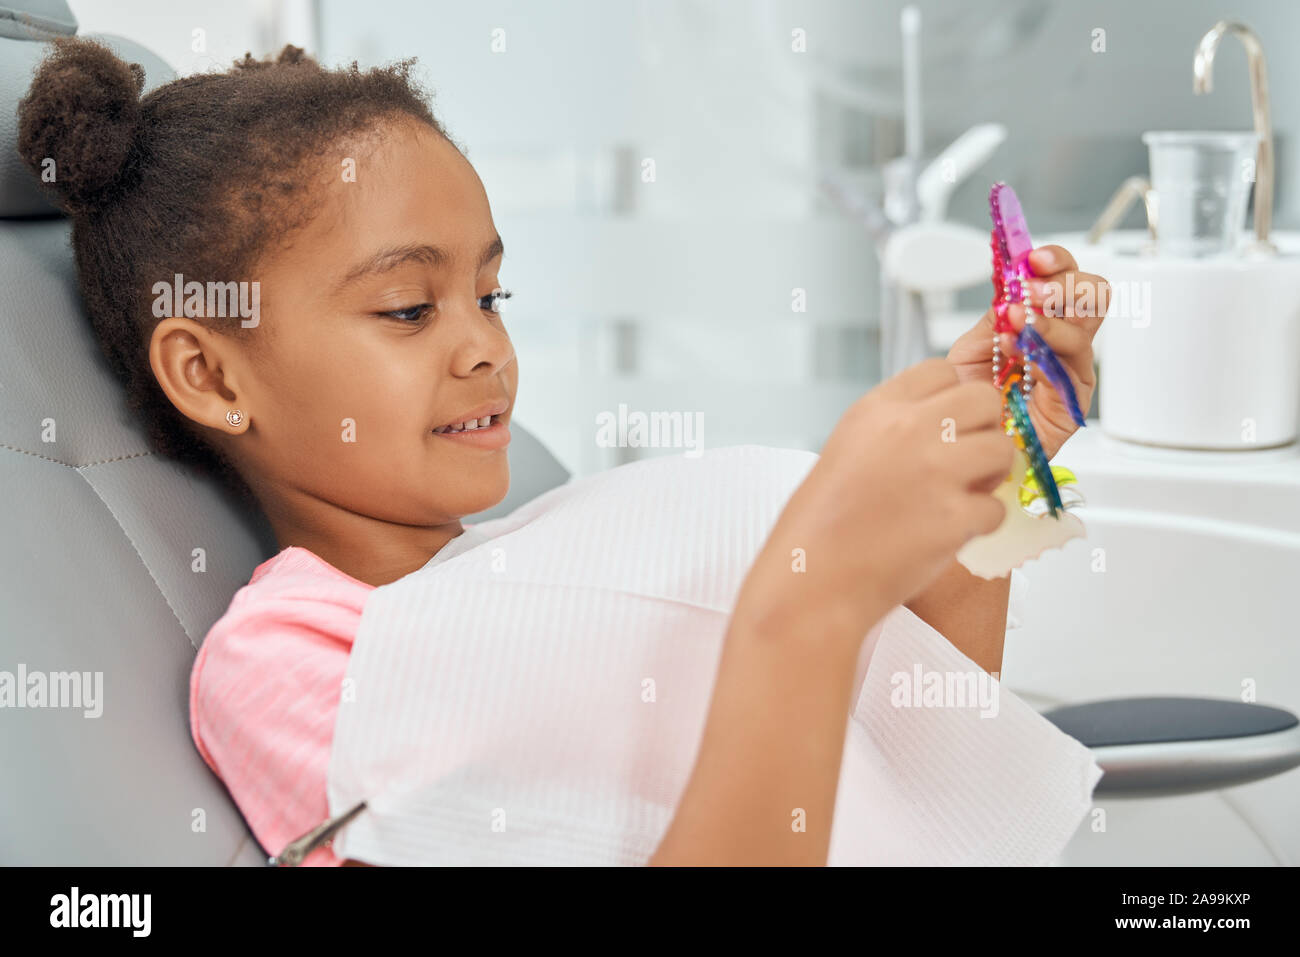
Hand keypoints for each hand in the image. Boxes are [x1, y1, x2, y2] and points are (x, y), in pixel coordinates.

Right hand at [735, 358, 1014, 643]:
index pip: (940, 370)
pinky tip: (947, 534)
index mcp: (875, 410)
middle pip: (983, 401)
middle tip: (964, 463)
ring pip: (1002, 450)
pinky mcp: (955, 517)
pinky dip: (979, 525)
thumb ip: (894, 428)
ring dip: (990, 476)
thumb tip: (949, 422)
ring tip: (961, 498)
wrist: (811, 584)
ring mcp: (935, 472)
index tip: (942, 428)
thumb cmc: (822, 524)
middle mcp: (907, 430)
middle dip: (982, 431)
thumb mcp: (847, 451)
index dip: (950, 399)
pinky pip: (996, 508)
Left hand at [946, 245, 1107, 459]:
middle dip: (1065, 283)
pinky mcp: (1072, 398)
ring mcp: (1072, 368)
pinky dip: (1043, 350)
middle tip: (1032, 288)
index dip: (1056, 262)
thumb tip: (1011, 287)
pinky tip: (1018, 349)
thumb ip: (994, 318)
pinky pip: (1068, 366)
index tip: (1034, 258)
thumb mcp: (973, 348)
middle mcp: (1064, 341)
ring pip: (1083, 328)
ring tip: (1017, 319)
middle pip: (1093, 295)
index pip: (1066, 279)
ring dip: (1048, 317)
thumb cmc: (970, 398)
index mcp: (1043, 321)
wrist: (962, 440)